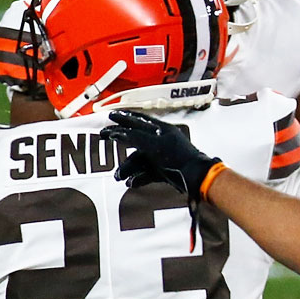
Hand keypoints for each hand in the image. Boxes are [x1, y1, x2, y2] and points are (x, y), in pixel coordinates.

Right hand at [101, 109, 220, 201]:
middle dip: (121, 144)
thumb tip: (119, 131)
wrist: (193, 176)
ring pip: (139, 159)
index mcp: (162, 130)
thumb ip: (135, 137)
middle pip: (136, 140)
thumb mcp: (154, 144)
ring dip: (128, 168)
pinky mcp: (163, 170)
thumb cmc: (179, 156)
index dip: (125, 118)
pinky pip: (146, 172)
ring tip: (119, 176)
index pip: (140, 120)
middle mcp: (161, 141)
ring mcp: (162, 156)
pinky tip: (131, 182)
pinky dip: (138, 177)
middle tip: (106, 140)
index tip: (111, 116)